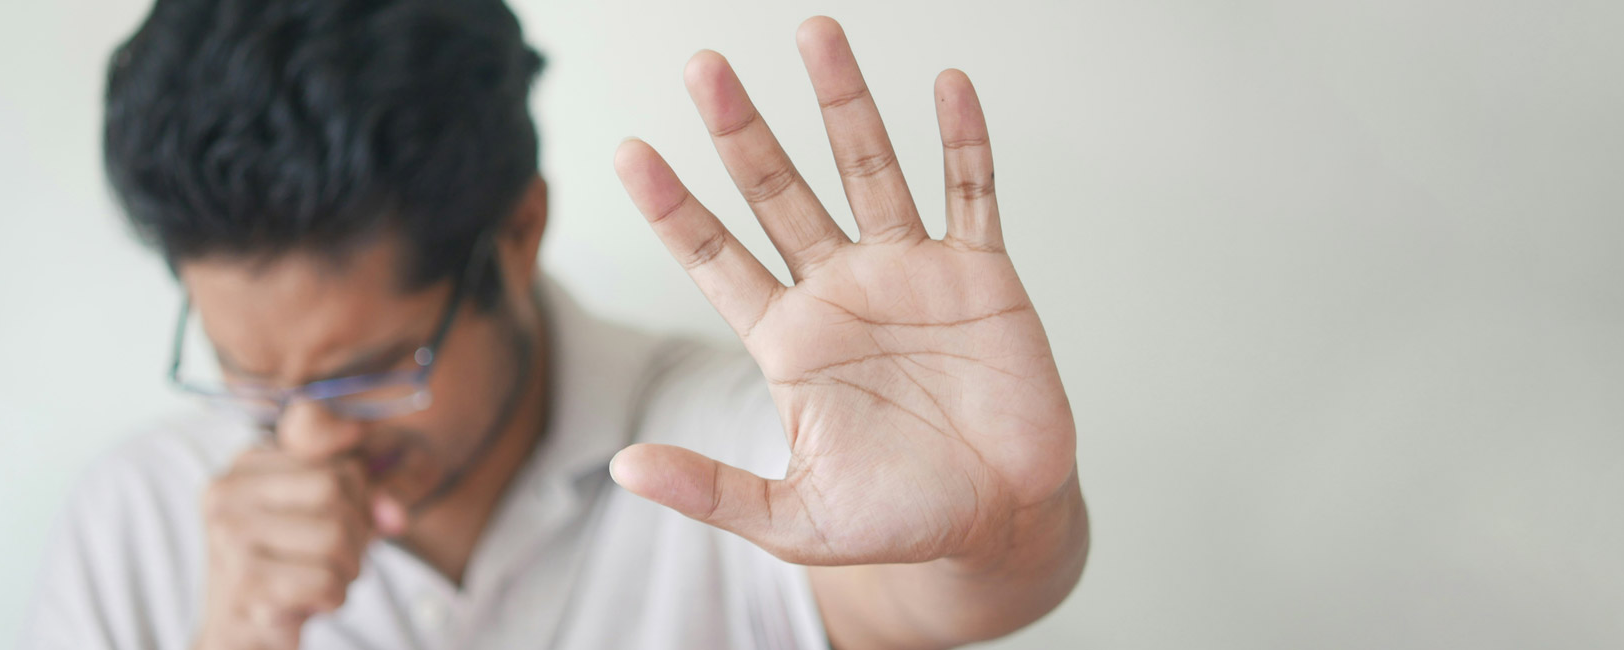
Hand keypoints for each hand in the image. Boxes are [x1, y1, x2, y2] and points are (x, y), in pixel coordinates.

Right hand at [195, 448, 402, 649]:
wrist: (238, 633)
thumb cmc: (285, 570)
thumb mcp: (322, 520)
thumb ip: (365, 501)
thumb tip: (396, 515)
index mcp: (245, 467)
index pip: (339, 468)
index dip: (362, 506)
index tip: (348, 532)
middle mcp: (228, 494)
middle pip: (334, 493)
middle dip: (356, 537)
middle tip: (342, 563)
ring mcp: (231, 537)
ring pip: (333, 536)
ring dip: (347, 571)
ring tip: (326, 582)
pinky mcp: (244, 583)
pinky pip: (325, 581)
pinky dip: (335, 598)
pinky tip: (313, 603)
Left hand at [609, 17, 1076, 566]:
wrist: (999, 523)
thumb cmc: (896, 520)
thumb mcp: (793, 518)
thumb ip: (712, 489)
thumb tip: (624, 469)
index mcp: (788, 340)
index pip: (716, 257)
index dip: (674, 207)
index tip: (628, 152)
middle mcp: (840, 290)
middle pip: (779, 192)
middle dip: (742, 131)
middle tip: (704, 68)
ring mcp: (910, 274)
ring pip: (868, 169)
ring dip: (844, 104)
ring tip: (816, 35)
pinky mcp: (981, 276)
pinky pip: (971, 193)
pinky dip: (962, 141)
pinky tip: (946, 87)